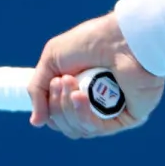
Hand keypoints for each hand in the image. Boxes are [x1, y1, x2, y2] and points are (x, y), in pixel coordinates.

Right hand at [26, 11, 164, 140]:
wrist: (121, 36)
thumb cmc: (90, 41)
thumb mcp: (52, 60)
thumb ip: (38, 90)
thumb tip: (36, 123)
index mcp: (81, 92)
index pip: (58, 116)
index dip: (50, 106)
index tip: (54, 82)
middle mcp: (97, 105)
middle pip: (66, 126)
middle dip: (58, 105)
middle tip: (63, 81)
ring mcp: (112, 113)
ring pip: (79, 129)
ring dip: (67, 108)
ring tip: (71, 82)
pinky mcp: (128, 117)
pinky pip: (98, 128)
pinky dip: (83, 115)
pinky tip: (80, 96)